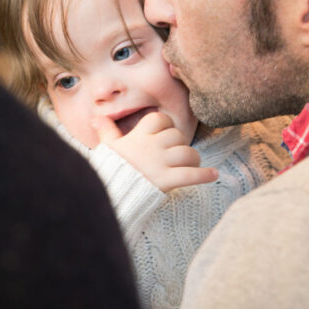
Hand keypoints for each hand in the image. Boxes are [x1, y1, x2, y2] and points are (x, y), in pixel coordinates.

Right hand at [93, 112, 217, 191]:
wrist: (110, 191)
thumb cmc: (110, 168)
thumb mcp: (107, 147)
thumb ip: (106, 130)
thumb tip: (95, 117)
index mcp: (140, 136)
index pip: (160, 119)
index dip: (166, 124)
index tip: (165, 132)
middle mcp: (153, 146)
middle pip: (177, 136)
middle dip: (180, 144)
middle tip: (177, 154)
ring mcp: (162, 163)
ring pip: (188, 153)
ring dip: (193, 159)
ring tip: (192, 165)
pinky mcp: (168, 180)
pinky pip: (191, 175)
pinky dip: (205, 175)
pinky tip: (214, 175)